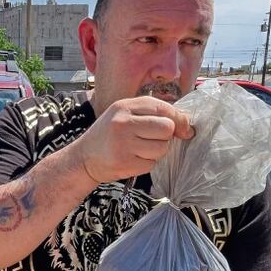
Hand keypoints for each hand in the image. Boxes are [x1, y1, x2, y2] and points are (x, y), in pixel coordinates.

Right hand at [71, 96, 194, 183]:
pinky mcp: (124, 163)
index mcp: (125, 106)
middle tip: (153, 139)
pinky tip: (133, 159)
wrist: (83, 158)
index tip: (183, 129)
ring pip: (162, 148)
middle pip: (167, 128)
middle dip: (166, 136)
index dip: (179, 120)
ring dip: (157, 151)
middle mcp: (123, 123)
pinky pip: (152, 164)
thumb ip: (153, 114)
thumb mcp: (125, 115)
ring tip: (140, 149)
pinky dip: (147, 163)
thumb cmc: (109, 134)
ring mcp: (123, 144)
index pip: (164, 109)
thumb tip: (187, 127)